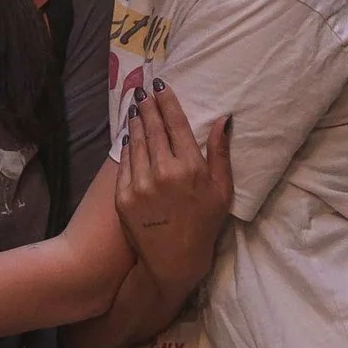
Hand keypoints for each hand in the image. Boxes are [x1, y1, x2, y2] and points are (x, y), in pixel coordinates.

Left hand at [114, 85, 232, 293]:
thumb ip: (220, 153)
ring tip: (134, 107)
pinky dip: (126, 146)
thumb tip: (223, 120)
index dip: (167, 102)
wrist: (173, 261)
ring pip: (135, 143)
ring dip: (134, 122)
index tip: (160, 86)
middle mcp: (163, 172)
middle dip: (147, 106)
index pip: (175, 124)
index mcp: (190, 167)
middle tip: (142, 90)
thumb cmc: (204, 224)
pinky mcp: (123, 196)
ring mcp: (141, 184)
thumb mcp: (222, 190)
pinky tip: (127, 136)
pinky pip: (124, 164)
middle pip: (152, 129)